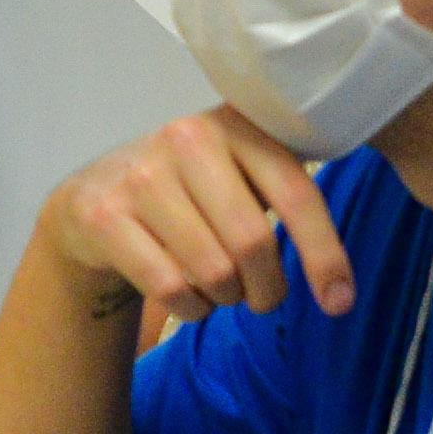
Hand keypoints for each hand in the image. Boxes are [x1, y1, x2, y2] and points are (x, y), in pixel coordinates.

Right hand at [43, 108, 355, 323]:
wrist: (92, 194)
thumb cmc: (190, 193)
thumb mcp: (238, 174)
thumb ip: (286, 195)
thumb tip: (339, 287)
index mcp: (235, 124)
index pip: (296, 194)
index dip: (325, 254)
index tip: (339, 303)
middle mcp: (186, 137)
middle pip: (253, 242)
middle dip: (267, 289)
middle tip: (261, 297)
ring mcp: (140, 175)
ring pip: (213, 271)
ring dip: (226, 299)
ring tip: (218, 290)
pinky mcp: (104, 215)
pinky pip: (170, 288)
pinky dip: (190, 309)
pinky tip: (187, 297)